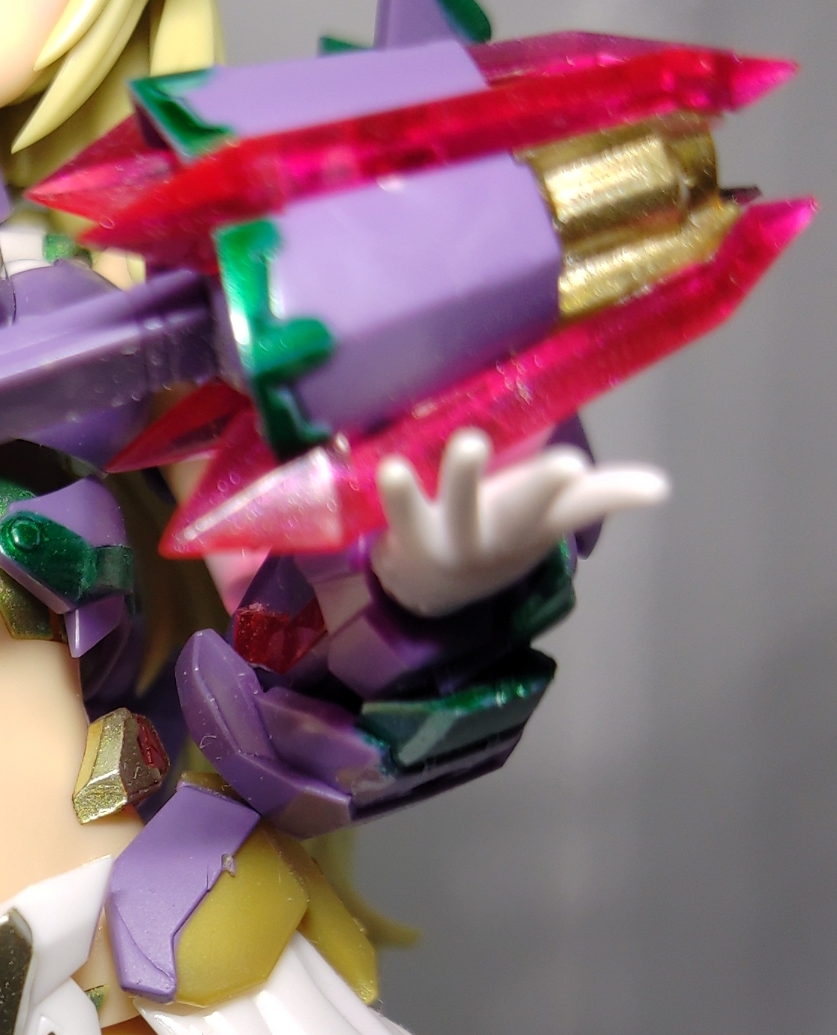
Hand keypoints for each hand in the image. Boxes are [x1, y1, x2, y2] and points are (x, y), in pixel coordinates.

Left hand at [372, 428, 668, 617]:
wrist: (437, 590)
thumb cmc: (498, 535)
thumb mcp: (548, 518)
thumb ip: (597, 497)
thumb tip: (661, 487)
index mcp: (524, 524)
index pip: (555, 505)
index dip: (562, 488)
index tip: (570, 464)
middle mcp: (483, 534)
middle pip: (494, 511)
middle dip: (494, 483)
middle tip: (477, 444)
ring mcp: (437, 538)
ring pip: (429, 515)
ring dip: (408, 497)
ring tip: (395, 468)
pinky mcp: (397, 534)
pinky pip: (385, 514)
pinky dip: (380, 494)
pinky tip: (372, 464)